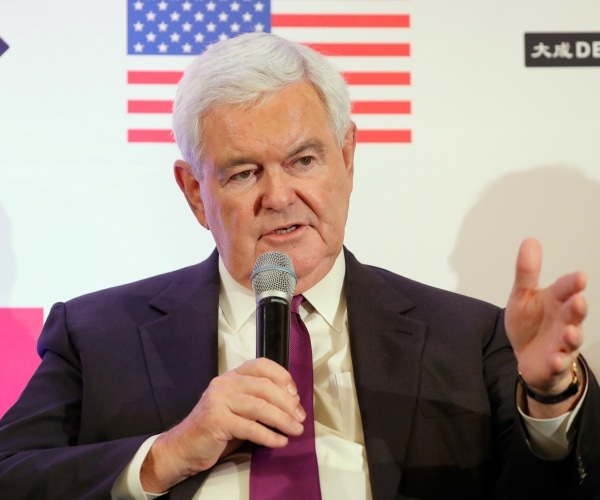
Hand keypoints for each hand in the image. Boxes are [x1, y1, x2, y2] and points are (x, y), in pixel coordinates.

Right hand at [140, 358, 305, 492]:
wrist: (183, 447)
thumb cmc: (217, 428)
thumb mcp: (238, 407)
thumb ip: (258, 400)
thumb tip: (292, 405)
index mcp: (232, 376)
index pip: (261, 365)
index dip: (281, 376)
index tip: (295, 394)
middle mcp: (224, 383)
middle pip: (264, 387)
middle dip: (287, 403)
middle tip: (300, 418)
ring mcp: (218, 401)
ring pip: (259, 406)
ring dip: (282, 419)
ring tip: (296, 430)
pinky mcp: (215, 421)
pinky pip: (249, 427)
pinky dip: (268, 435)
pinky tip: (280, 442)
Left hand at [504, 238, 586, 410]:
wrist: (526, 356)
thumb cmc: (530, 322)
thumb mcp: (522, 295)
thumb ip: (527, 272)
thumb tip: (530, 241)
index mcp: (556, 301)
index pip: (565, 289)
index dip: (572, 283)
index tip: (579, 276)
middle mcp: (564, 321)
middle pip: (574, 314)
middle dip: (577, 308)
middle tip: (578, 300)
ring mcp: (562, 344)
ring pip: (571, 340)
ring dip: (572, 336)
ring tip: (569, 332)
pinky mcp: (554, 364)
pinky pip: (558, 364)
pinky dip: (558, 362)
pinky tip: (555, 359)